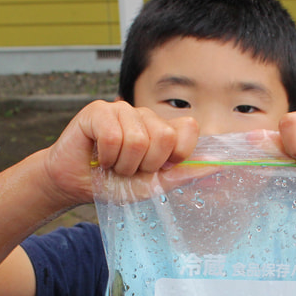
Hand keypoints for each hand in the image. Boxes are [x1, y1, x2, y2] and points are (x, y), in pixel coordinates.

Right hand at [41, 100, 210, 205]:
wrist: (76, 185)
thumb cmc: (114, 184)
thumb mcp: (154, 185)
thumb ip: (184, 174)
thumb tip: (219, 165)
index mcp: (162, 131)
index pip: (189, 128)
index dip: (178, 153)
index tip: (161, 168)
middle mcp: (145, 117)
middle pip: (164, 136)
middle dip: (146, 164)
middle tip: (131, 170)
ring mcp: (123, 110)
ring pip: (138, 139)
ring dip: (123, 164)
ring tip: (114, 165)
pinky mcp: (98, 110)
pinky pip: (113, 136)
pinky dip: (107, 156)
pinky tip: (100, 157)